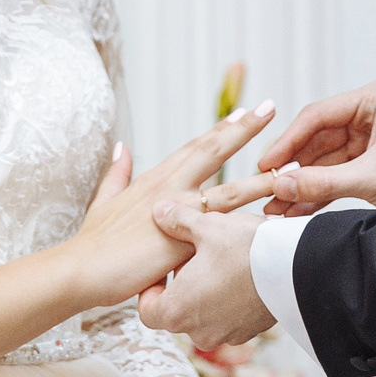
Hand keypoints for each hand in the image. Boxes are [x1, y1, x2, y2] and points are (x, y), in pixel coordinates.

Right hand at [65, 103, 276, 307]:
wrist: (81, 270)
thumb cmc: (93, 242)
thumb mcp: (105, 200)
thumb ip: (117, 173)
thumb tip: (122, 147)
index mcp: (155, 178)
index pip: (195, 146)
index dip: (221, 128)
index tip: (243, 112)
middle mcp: (169, 187)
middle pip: (213, 150)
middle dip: (243, 128)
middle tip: (271, 106)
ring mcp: (178, 212)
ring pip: (230, 190)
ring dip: (264, 175)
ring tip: (294, 163)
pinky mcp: (184, 240)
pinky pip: (225, 229)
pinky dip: (251, 222)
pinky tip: (275, 218)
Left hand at [139, 202, 273, 347]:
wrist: (297, 267)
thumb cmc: (247, 248)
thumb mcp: (207, 226)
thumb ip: (177, 221)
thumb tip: (159, 211)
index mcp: (177, 311)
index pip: (148, 310)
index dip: (152, 288)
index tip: (165, 268)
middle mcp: (199, 331)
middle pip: (177, 313)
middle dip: (182, 287)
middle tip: (193, 259)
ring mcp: (227, 335)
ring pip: (204, 317)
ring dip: (206, 295)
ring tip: (220, 264)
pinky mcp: (250, 332)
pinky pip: (229, 318)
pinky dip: (229, 301)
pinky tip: (240, 274)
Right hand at [198, 80, 375, 217]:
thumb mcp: (375, 181)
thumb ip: (325, 183)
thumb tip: (281, 185)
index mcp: (375, 99)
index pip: (318, 116)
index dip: (289, 142)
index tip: (268, 165)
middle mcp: (368, 112)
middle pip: (315, 137)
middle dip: (292, 167)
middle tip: (266, 188)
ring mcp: (367, 136)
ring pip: (321, 158)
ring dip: (300, 183)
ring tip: (274, 206)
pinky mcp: (367, 160)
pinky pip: (332, 173)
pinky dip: (315, 191)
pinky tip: (293, 207)